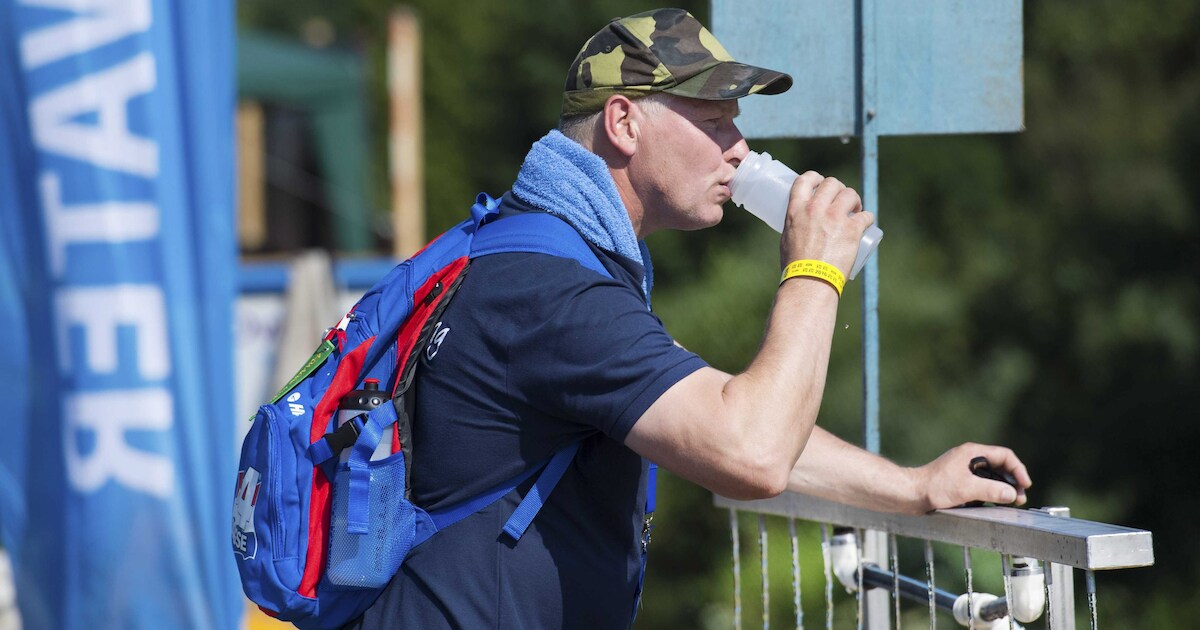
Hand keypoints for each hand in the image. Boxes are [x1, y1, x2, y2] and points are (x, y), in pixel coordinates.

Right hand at [779, 172, 873, 274]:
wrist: (809, 281)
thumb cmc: (795, 266)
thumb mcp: (787, 239)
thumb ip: (795, 226)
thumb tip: (801, 224)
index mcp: (797, 210)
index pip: (805, 180)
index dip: (815, 178)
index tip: (820, 183)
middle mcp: (816, 209)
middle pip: (832, 183)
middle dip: (838, 189)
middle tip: (841, 200)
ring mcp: (835, 218)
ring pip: (850, 194)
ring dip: (854, 200)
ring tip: (855, 210)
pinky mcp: (852, 229)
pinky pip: (866, 215)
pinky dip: (867, 218)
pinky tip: (866, 222)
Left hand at [913, 442, 1031, 511]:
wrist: (911, 494)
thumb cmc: (934, 487)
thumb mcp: (967, 489)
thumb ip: (992, 490)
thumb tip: (1011, 494)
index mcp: (972, 452)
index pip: (1004, 456)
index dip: (1018, 470)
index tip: (1024, 485)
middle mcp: (969, 458)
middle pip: (999, 467)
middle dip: (1011, 482)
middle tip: (1019, 498)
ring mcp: (964, 470)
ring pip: (990, 477)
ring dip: (1001, 489)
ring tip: (1009, 502)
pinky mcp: (958, 481)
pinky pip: (980, 485)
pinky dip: (988, 494)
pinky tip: (990, 504)